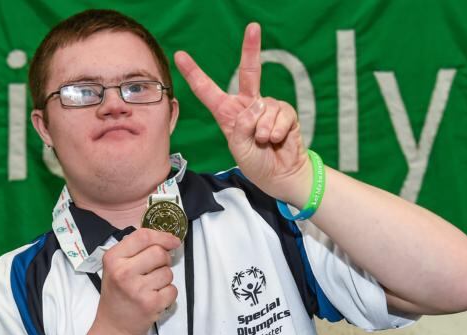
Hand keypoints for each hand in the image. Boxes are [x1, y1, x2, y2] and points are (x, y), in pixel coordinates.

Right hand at [95, 228, 180, 334]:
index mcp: (113, 258)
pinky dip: (168, 294)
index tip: (173, 241)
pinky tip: (154, 298)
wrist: (114, 326)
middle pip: (159, 253)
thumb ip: (134, 250)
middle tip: (157, 268)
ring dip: (165, 278)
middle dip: (164, 259)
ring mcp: (138, 289)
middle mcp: (123, 272)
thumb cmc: (117, 294)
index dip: (162, 236)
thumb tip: (164, 238)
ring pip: (168, 272)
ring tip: (150, 287)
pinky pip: (173, 290)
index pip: (143, 236)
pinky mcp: (151, 304)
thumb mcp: (115, 267)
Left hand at [174, 23, 310, 205]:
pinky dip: (276, 131)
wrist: (281, 175)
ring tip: (264, 143)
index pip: (208, 90)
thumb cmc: (256, 163)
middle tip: (253, 27)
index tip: (180, 55)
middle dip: (252, 48)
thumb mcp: (238, 148)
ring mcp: (268, 106)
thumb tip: (257, 105)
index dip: (194, 73)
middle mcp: (248, 104)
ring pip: (262, 109)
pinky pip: (279, 116)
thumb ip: (242, 127)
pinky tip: (277, 140)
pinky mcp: (286, 112)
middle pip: (248, 72)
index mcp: (228, 113)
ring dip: (262, 131)